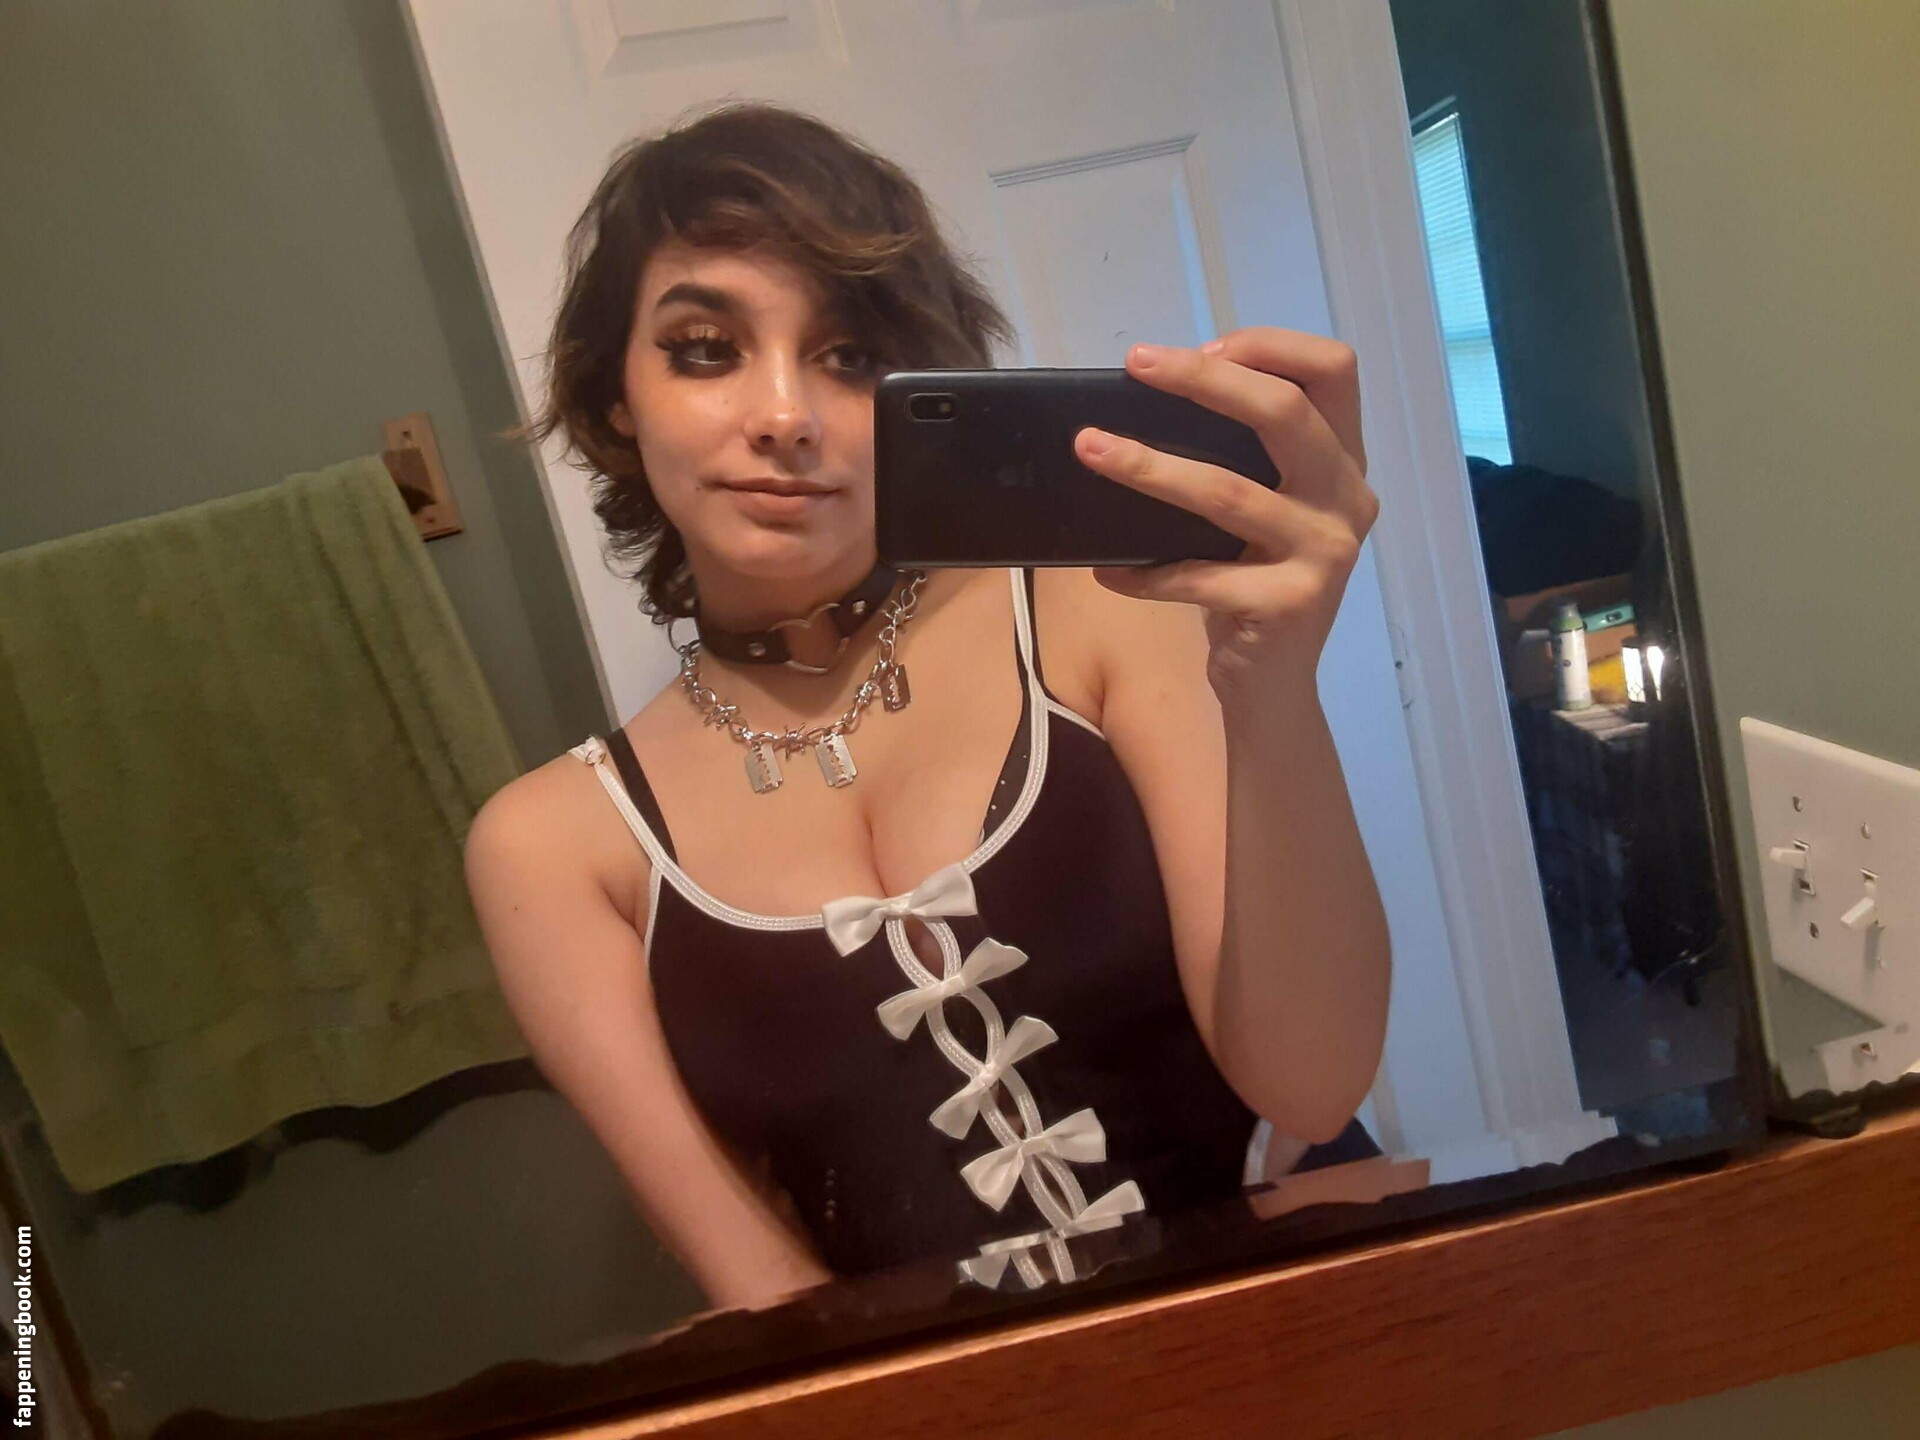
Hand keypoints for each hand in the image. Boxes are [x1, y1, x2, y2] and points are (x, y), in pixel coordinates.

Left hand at [1075, 329, 1378, 705]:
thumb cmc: (1252, 584)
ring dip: (1148, 466)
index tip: (1203, 348)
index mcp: (1344, 462)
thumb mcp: (1261, 509)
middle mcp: (1347, 499)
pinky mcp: (1291, 603)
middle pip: (1284, 411)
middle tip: (1137, 364)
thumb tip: (1150, 392)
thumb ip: (1241, 456)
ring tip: (1090, 448)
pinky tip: (1104, 572)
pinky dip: (1143, 573)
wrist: (1273, 686)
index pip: (1334, 369)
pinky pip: (1198, 575)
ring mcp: (1326, 553)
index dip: (1270, 345)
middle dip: (1203, 379)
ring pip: (1227, 490)